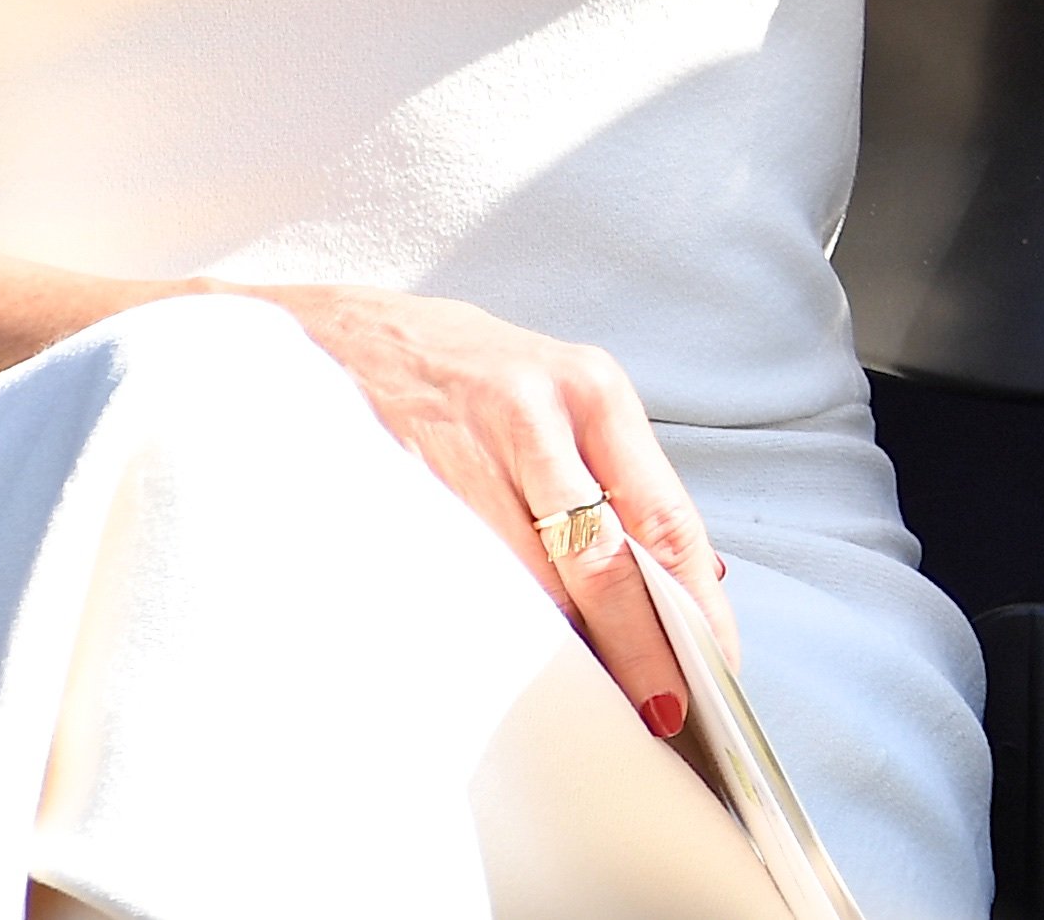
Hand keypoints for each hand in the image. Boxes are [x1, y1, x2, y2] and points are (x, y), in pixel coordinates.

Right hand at [240, 281, 730, 739]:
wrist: (329, 334)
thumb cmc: (458, 368)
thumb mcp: (552, 390)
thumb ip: (612, 470)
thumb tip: (687, 571)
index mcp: (591, 388)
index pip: (664, 514)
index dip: (695, 602)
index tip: (714, 661)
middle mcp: (536, 414)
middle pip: (604, 561)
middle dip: (639, 647)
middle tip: (663, 709)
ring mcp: (464, 452)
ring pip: (533, 581)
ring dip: (570, 651)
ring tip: (599, 698)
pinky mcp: (405, 490)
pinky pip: (466, 580)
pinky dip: (500, 628)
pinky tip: (515, 662)